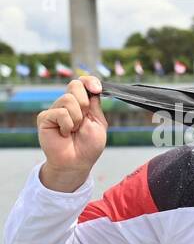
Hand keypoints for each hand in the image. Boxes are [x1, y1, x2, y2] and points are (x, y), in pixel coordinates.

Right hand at [36, 75, 108, 191]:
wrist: (77, 162)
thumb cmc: (89, 146)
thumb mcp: (99, 123)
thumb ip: (95, 105)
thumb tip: (93, 86)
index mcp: (82, 104)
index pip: (83, 83)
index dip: (89, 81)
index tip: (97, 88)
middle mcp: (67, 104)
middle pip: (75, 86)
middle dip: (84, 103)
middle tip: (83, 121)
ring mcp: (55, 110)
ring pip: (68, 99)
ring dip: (77, 118)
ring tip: (74, 130)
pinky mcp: (45, 117)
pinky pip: (60, 112)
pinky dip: (67, 125)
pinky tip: (64, 134)